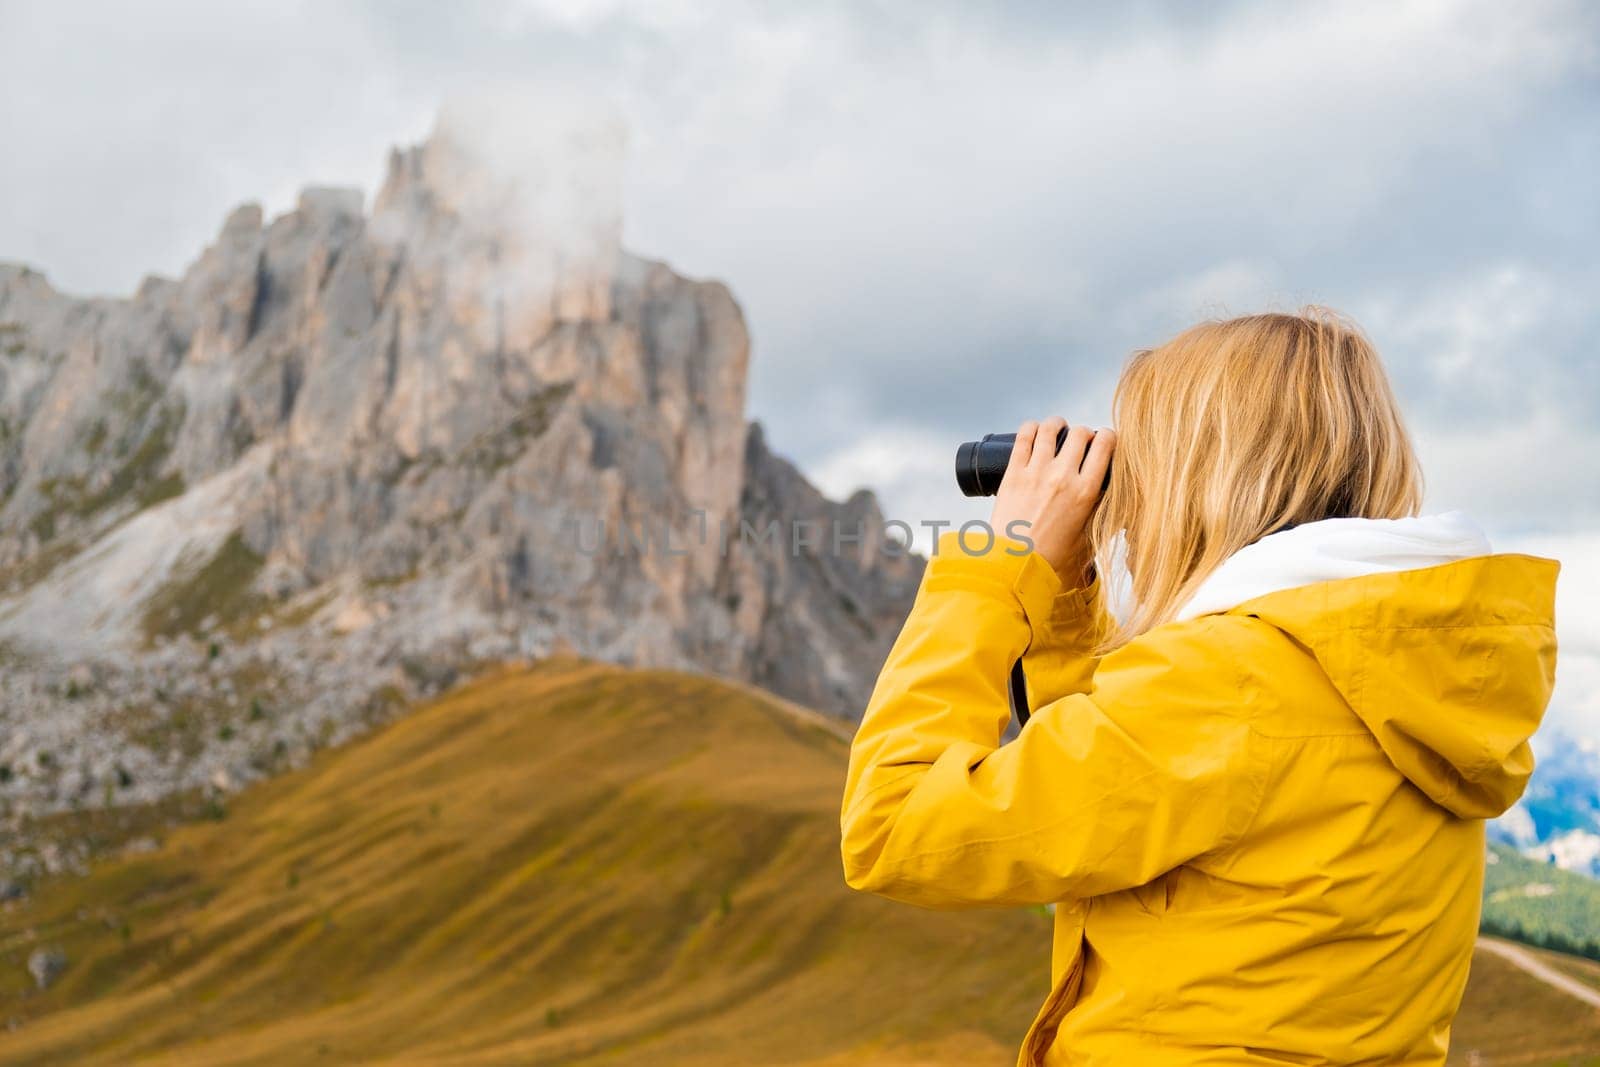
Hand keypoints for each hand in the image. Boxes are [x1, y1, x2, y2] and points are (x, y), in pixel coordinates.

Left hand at [987, 417, 1114, 585]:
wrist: (1014, 564)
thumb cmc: (1051, 554)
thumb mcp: (1087, 533)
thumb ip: (1100, 512)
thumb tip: (1111, 496)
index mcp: (1086, 492)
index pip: (1106, 445)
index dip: (1108, 436)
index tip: (1104, 441)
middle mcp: (1063, 477)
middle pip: (1081, 433)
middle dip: (1084, 432)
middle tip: (1080, 440)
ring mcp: (1036, 472)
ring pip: (1051, 428)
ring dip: (1057, 424)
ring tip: (1057, 428)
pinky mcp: (1013, 473)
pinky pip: (1023, 436)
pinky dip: (1031, 427)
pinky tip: (1034, 429)